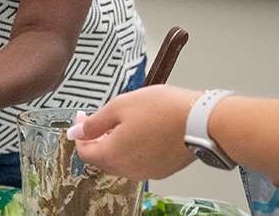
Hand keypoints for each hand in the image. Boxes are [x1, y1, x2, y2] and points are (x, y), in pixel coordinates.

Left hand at [68, 85, 199, 180]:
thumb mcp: (118, 106)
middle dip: (96, 140)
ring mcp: (147, 172)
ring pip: (120, 162)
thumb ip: (94, 122)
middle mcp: (129, 169)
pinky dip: (132, 150)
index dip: (79, 134)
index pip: (84, 152)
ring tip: (121, 123)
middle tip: (98, 120)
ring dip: (114, 145)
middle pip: (101, 159)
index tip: (81, 119)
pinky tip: (140, 132)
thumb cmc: (163, 110)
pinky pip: (138, 163)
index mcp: (113, 155)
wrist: (201, 121)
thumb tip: (77, 132)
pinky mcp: (163, 170)